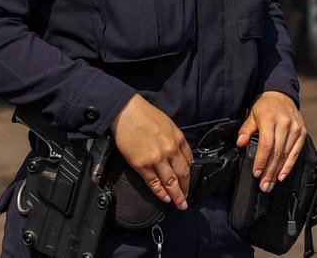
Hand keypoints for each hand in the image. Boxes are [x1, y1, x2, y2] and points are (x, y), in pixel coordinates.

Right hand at [111, 94, 192, 209]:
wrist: (127, 112)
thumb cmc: (146, 115)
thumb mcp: (168, 124)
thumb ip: (176, 140)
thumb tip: (179, 155)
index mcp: (178, 139)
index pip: (189, 161)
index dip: (189, 174)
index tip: (189, 182)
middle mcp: (170, 150)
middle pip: (182, 175)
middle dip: (186, 189)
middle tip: (187, 200)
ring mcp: (156, 159)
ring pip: (170, 182)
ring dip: (177, 196)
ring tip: (180, 204)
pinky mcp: (142, 165)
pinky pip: (154, 183)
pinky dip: (161, 193)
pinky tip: (166, 199)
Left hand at [237, 91, 307, 193]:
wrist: (281, 95)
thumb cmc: (264, 108)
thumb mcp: (252, 115)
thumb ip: (245, 130)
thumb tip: (240, 143)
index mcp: (270, 118)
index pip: (266, 144)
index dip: (261, 160)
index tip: (256, 173)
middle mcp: (285, 123)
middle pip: (277, 152)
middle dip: (269, 171)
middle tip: (264, 185)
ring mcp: (295, 128)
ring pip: (286, 154)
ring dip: (278, 171)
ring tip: (270, 184)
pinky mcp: (302, 132)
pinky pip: (296, 152)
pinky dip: (289, 166)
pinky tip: (282, 176)